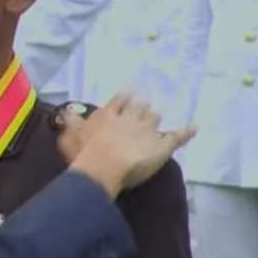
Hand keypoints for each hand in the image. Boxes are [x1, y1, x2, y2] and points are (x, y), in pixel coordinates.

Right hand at [64, 92, 196, 197]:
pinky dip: (186, 131)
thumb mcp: (71, 136)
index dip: (124, 97)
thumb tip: (63, 113)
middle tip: (146, 102)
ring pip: (155, 118)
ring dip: (156, 117)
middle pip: (139, 107)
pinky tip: (193, 128)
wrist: (105, 165)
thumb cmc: (85, 153)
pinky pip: (176, 136)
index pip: (119, 101)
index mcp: (109, 115)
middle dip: (142, 105)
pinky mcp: (162, 144)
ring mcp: (148, 130)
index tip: (128, 92)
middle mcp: (130, 118)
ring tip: (159, 116)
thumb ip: (70, 124)